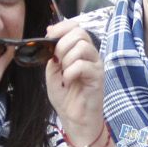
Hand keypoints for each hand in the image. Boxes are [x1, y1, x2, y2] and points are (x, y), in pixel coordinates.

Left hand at [43, 19, 105, 146]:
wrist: (74, 119)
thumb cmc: (66, 97)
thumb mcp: (52, 72)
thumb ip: (52, 54)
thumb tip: (50, 35)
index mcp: (79, 51)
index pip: (76, 27)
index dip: (62, 27)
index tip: (49, 35)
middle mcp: (90, 55)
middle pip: (80, 33)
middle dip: (62, 44)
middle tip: (57, 61)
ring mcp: (96, 65)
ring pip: (82, 46)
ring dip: (67, 59)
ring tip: (64, 73)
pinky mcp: (98, 77)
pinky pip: (82, 65)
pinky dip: (70, 72)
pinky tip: (69, 82)